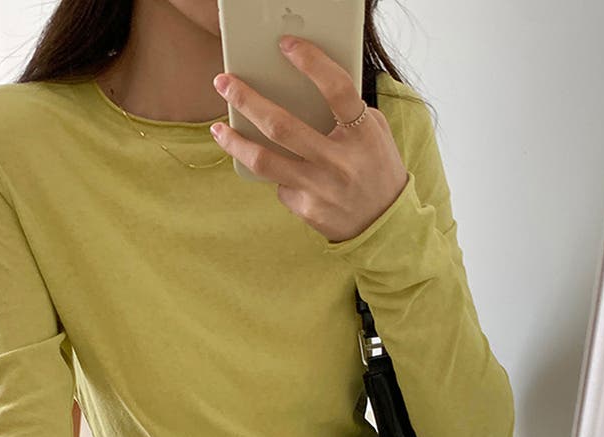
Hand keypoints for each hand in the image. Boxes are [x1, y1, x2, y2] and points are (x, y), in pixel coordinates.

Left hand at [210, 34, 408, 242]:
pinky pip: (279, 184)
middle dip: (247, 100)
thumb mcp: (375, 134)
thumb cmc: (376, 170)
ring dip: (235, 142)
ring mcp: (320, 188)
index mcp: (363, 135)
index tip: (286, 45)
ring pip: (265, 161)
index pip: (336, 90)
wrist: (384, 224)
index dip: (311, 63)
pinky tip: (276, 169)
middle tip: (224, 83)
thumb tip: (306, 87)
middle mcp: (339, 162)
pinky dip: (276, 173)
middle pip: (282, 126)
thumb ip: (348, 112)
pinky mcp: (307, 209)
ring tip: (219, 129)